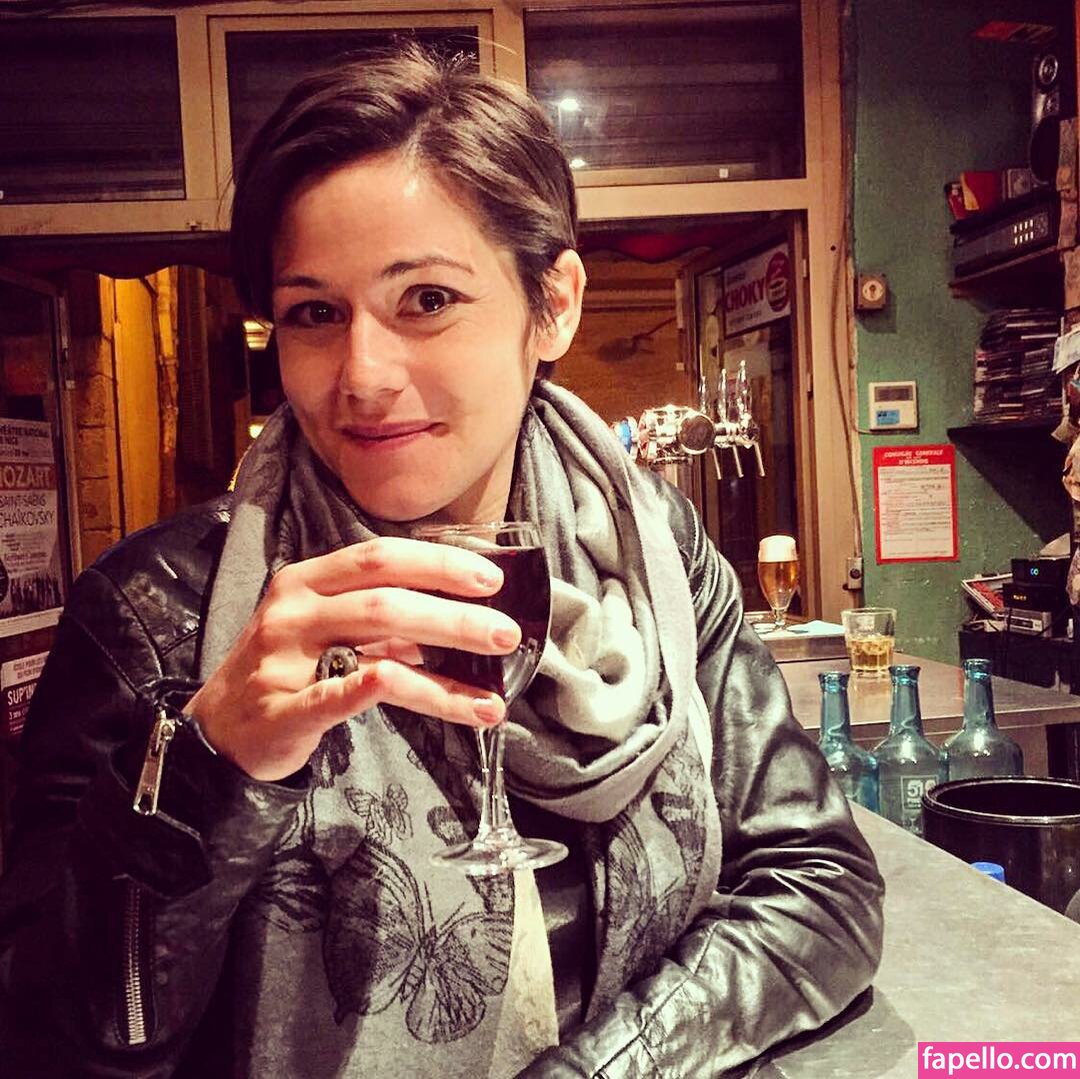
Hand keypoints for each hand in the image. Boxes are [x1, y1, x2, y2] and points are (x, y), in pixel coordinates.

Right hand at [184, 536, 520, 780]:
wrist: (217, 732)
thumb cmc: (283, 670)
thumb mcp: (324, 629)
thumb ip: (379, 620)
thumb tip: (453, 616)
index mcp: (306, 580)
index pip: (379, 556)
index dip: (438, 563)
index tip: (491, 577)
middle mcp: (294, 611)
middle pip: (387, 600)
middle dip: (454, 616)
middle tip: (505, 633)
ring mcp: (285, 660)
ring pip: (378, 651)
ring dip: (445, 670)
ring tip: (493, 694)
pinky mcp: (285, 711)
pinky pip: (345, 696)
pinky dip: (394, 691)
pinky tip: (447, 707)